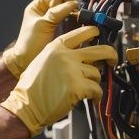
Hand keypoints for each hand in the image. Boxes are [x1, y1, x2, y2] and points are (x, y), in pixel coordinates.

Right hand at [0, 25, 116, 136]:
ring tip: (85, 89)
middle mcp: (66, 55)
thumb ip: (62, 54)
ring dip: (94, 82)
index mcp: (57, 46)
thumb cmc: (32, 87)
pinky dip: (96, 95)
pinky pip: (96, 89)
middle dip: (111, 55)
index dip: (95, 32)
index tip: (101, 36)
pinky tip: (91, 98)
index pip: (83, 32)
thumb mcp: (43, 60)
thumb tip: (86, 55)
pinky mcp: (77, 87)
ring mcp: (72, 70)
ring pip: (97, 73)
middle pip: (100, 50)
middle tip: (112, 60)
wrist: (25, 106)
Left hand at [2, 0, 76, 77]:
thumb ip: (56, 12)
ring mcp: (56, 17)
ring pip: (68, 5)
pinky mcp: (63, 26)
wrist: (28, 60)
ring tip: (73, 14)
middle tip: (70, 9)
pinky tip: (75, 18)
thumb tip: (72, 4)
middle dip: (68, 0)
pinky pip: (71, 16)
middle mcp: (47, 9)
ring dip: (72, 7)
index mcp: (37, 5)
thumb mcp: (41, 25)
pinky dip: (75, 16)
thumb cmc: (29, 43)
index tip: (63, 2)